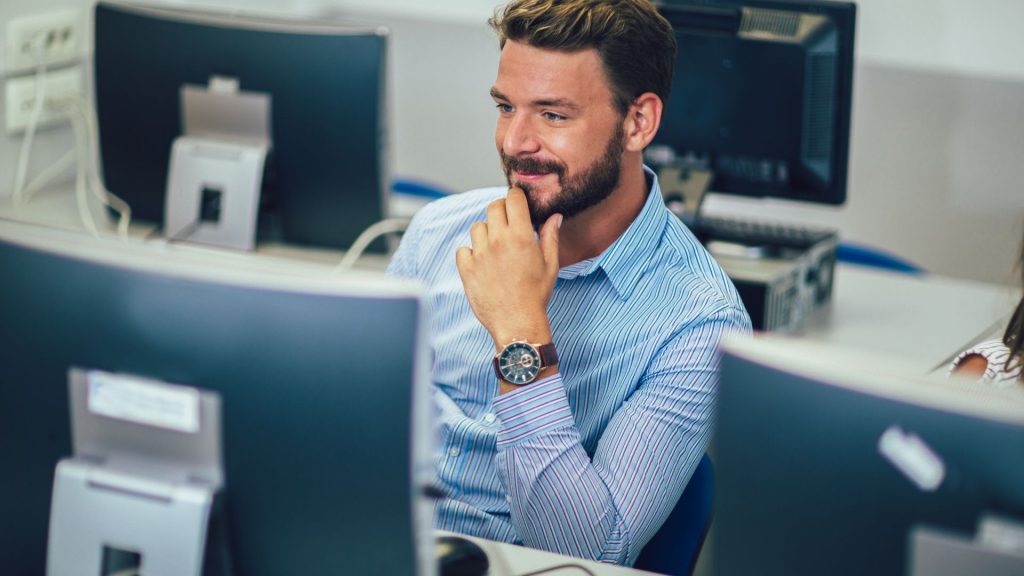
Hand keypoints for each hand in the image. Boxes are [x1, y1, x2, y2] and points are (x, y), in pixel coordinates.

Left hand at [455, 187, 561, 348]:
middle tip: (508, 225)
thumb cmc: (536, 295)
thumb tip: (554, 216)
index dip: (516, 198)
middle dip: (501, 211)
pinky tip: (482, 263)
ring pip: (477, 227)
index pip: (513, 198)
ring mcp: (480, 254)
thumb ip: (551, 236)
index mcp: (520, 236)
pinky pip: (463, 249)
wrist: (517, 323)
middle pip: (493, 207)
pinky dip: (471, 253)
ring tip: (495, 247)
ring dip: (486, 232)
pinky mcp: (466, 269)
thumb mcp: (550, 264)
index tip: (518, 205)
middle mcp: (498, 241)